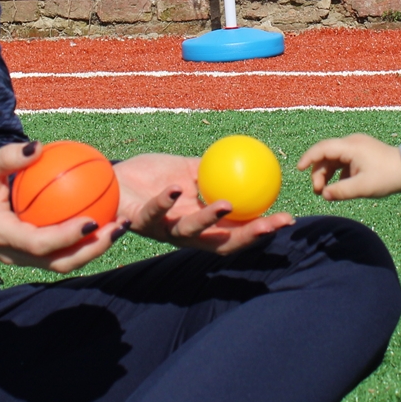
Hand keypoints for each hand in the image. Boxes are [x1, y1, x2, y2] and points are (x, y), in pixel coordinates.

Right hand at [0, 142, 117, 273]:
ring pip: (63, 263)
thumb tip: (39, 147)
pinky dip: (82, 243)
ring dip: (93, 250)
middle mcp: (15, 254)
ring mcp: (23, 259)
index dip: (67, 236)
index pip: (39, 242)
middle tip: (118, 227)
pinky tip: (102, 221)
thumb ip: (8, 157)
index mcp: (2, 235)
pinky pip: (60, 254)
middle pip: (60, 262)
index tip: (93, 220)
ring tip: (118, 228)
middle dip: (93, 249)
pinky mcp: (30, 256)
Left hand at [115, 152, 292, 253]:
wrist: (113, 179)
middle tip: (271, 223)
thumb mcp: (187, 171)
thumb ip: (212, 170)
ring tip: (226, 203)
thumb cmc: (152, 176)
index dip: (262, 230)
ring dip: (209, 219)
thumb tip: (247, 159)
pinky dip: (165, 201)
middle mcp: (186, 233)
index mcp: (201, 224)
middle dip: (248, 236)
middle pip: (222, 243)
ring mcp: (163, 230)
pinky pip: (154, 212)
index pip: (237, 232)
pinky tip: (176, 188)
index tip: (287, 218)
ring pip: (190, 231)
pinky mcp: (139, 221)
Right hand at [297, 134, 400, 201]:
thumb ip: (341, 191)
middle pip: (326, 154)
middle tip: (318, 191)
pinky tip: (340, 186)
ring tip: (326, 191)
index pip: (322, 148)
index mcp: (351, 147)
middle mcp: (352, 143)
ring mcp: (357, 147)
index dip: (308, 158)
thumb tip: (324, 195)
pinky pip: (343, 161)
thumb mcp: (363, 187)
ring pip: (334, 159)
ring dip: (327, 174)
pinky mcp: (362, 153)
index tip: (298, 169)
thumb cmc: (388, 177)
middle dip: (318, 172)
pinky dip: (338, 173)